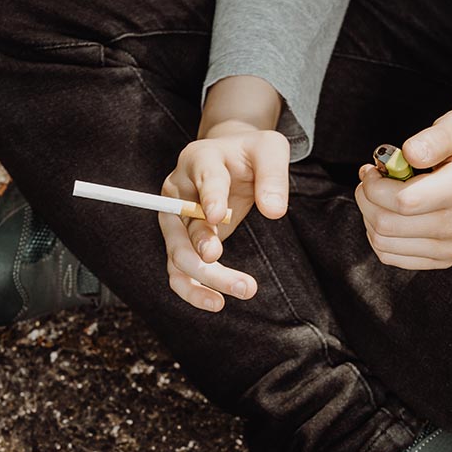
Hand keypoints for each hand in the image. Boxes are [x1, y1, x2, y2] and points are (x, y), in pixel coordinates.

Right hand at [158, 120, 289, 310]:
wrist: (233, 156)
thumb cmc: (252, 153)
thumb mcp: (271, 150)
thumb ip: (273, 176)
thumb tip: (274, 211)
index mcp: (200, 161)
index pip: (204, 181)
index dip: (210, 198)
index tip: (219, 216)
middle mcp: (179, 192)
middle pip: (183, 230)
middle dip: (206, 254)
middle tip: (241, 279)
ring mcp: (177, 220)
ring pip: (178, 256)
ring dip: (205, 280)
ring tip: (244, 290)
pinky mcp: (183, 241)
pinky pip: (179, 271)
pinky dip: (194, 289)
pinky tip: (217, 302)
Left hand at [354, 108, 451, 268]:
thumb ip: (434, 139)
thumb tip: (408, 154)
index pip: (402, 201)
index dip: (374, 186)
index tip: (373, 168)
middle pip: (387, 225)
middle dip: (366, 198)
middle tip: (371, 178)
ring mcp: (451, 247)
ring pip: (383, 243)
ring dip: (369, 216)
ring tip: (379, 194)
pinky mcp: (444, 258)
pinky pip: (392, 256)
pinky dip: (379, 235)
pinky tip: (387, 213)